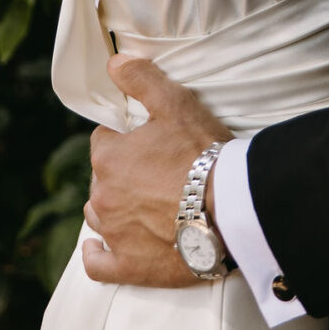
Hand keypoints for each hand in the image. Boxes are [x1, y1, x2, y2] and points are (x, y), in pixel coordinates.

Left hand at [81, 55, 230, 286]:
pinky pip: (98, 263)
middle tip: (157, 173)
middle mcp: (103, 197)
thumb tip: (114, 63)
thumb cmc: (203, 153)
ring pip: (100, 216)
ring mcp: (115, 234)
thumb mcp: (175, 104)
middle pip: (103, 179)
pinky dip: (98, 254)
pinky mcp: (129, 266)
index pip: (105, 142)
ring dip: (114, 208)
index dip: (127, 140)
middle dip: (123, 174)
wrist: (231, 210)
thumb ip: (140, 79)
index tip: (150, 143)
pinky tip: (100, 248)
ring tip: (142, 204)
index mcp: (108, 158)